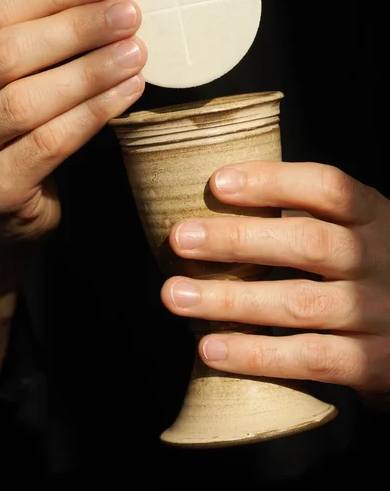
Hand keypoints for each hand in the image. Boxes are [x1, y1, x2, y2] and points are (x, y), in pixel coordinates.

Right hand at [0, 0, 145, 245]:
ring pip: (28, 99)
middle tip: (127, 15)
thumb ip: (41, 56)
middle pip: (7, 52)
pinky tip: (126, 93)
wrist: (0, 218)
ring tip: (135, 52)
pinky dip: (92, 114)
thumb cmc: (16, 145)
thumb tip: (102, 7)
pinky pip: (50, 142)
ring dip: (89, 71)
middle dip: (75, 28)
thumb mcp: (18, 91)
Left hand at [161, 161, 389, 396]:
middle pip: (306, 242)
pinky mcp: (372, 362)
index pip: (327, 187)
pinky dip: (256, 355)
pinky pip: (308, 358)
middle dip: (236, 239)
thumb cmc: (368, 271)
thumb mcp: (356, 231)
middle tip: (180, 238)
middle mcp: (378, 260)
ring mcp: (377, 312)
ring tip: (175, 295)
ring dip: (230, 300)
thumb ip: (310, 215)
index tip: (217, 183)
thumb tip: (225, 195)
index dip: (272, 181)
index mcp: (373, 217)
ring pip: (298, 303)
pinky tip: (210, 348)